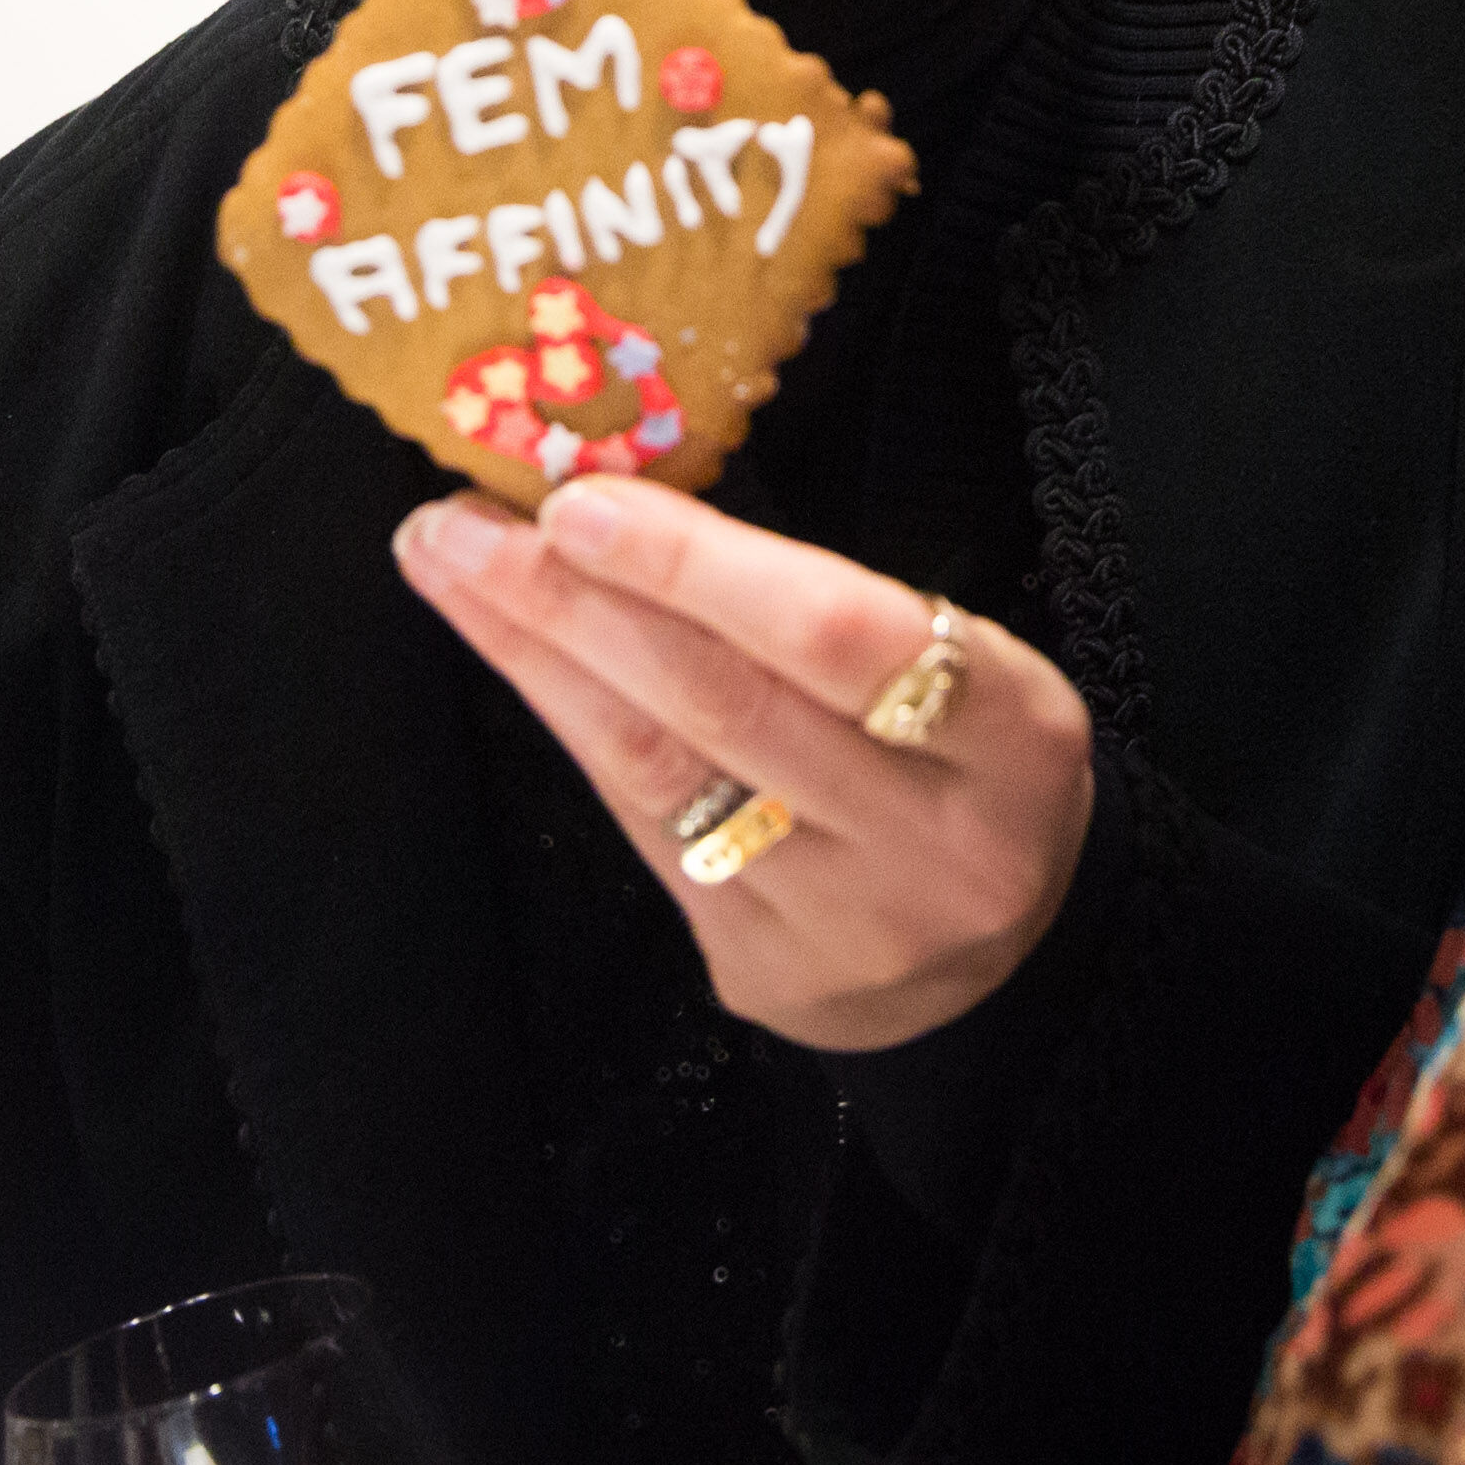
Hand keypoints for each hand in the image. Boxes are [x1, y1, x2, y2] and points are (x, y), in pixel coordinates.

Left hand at [394, 480, 1092, 1053]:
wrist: (1005, 963)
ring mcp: (846, 921)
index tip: (581, 499)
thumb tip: (632, 490)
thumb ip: (825, 600)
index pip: (840, 634)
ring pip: (664, 770)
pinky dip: (572, 728)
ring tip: (451, 566)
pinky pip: (648, 831)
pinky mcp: (765, 973)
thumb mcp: (957, 664)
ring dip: (539, 655)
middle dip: (576, 598)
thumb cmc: (963, 760)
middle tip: (464, 521)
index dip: (698, 566)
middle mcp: (936, 840)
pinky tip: (517, 658)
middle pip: (727, 702)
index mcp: (1012, 732)